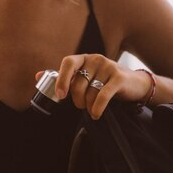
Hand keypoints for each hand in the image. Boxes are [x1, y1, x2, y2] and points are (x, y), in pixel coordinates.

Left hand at [36, 55, 153, 118]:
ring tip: (92, 109)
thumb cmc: (104, 81)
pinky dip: (97, 108)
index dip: (62, 79)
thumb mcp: (84, 76)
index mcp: (83, 58)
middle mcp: (95, 59)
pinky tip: (96, 114)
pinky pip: (103, 96)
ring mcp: (108, 67)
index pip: (68, 63)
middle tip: (80, 106)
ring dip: (89, 106)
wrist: (135, 84)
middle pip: (79, 83)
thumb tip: (37, 76)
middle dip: (77, 99)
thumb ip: (63, 77)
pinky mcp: (119, 77)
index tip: (60, 96)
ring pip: (90, 92)